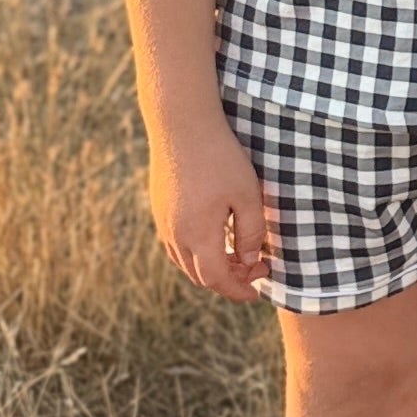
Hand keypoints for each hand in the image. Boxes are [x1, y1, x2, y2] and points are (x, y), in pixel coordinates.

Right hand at [148, 111, 271, 296]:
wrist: (181, 124)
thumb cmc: (221, 158)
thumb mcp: (248, 195)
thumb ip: (251, 232)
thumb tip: (249, 260)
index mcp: (197, 235)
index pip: (216, 279)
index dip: (237, 291)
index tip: (257, 292)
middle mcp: (174, 234)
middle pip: (199, 275)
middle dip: (229, 279)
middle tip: (256, 267)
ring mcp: (162, 221)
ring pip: (185, 261)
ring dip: (211, 266)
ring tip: (239, 253)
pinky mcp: (159, 208)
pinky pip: (176, 243)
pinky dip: (197, 251)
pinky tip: (217, 236)